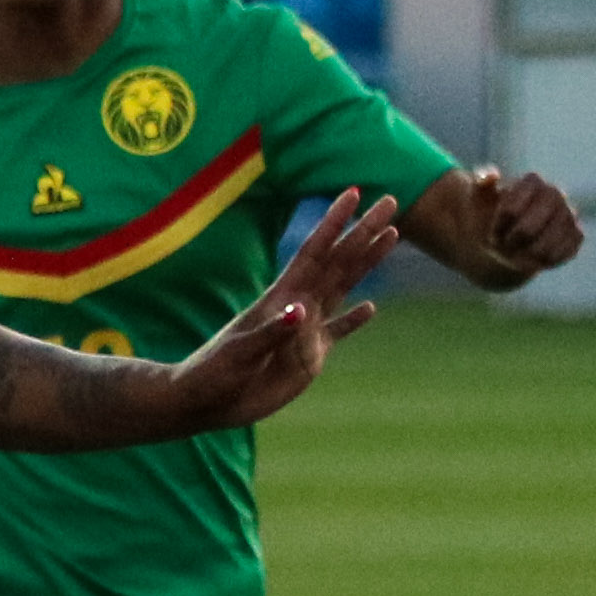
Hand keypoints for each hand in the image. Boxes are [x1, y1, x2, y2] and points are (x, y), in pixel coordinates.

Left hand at [163, 190, 394, 428]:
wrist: (203, 401)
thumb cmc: (214, 374)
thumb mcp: (241, 353)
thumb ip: (272, 332)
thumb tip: (301, 310)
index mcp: (279, 299)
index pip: (313, 253)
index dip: (334, 223)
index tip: (355, 193)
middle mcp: (297, 308)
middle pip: (337, 261)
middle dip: (364, 231)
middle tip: (391, 201)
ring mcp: (305, 332)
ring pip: (343, 288)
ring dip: (366, 262)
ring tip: (391, 236)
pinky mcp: (308, 358)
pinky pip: (336, 332)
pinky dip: (354, 320)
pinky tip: (370, 308)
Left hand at [466, 169, 584, 280]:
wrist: (504, 236)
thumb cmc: (490, 215)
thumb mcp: (478, 198)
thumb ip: (480, 184)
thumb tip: (490, 176)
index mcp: (531, 181)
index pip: (513, 207)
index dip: (500, 224)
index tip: (493, 232)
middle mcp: (555, 194)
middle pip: (534, 223)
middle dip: (516, 238)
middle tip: (505, 245)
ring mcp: (568, 213)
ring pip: (553, 238)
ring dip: (531, 253)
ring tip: (518, 257)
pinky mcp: (576, 234)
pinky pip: (568, 249)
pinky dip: (549, 259)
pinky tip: (535, 260)